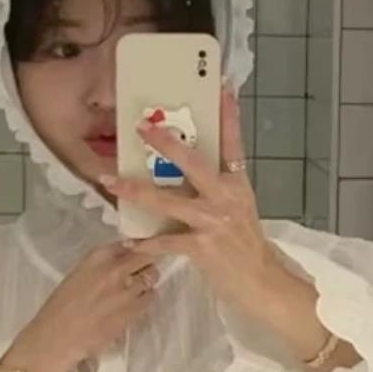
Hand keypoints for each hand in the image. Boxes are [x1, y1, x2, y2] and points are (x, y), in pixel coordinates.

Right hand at [3, 242, 157, 371]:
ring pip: (152, 278)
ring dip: (146, 283)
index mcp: (97, 256)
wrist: (57, 337)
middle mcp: (115, 269)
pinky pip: (150, 299)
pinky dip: (145, 300)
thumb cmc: (61, 307)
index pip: (132, 242)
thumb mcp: (79, 273)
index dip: (140, 248)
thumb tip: (127, 256)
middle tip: (143, 271)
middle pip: (148, 256)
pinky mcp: (133, 311)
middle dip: (148, 262)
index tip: (142, 252)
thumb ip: (103, 263)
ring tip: (132, 292)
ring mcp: (126, 290)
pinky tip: (131, 307)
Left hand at [103, 91, 346, 367]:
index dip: (227, 115)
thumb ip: (220, 187)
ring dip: (135, 190)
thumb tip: (191, 168)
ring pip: (167, 200)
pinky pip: (165, 242)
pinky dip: (145, 243)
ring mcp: (214, 222)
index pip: (233, 143)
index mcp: (238, 184)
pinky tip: (128, 239)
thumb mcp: (240, 208)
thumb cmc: (247, 246)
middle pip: (192, 163)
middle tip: (142, 127)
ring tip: (110, 181)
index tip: (220, 88)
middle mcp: (227, 198)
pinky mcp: (202, 247)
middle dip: (165, 144)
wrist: (261, 283)